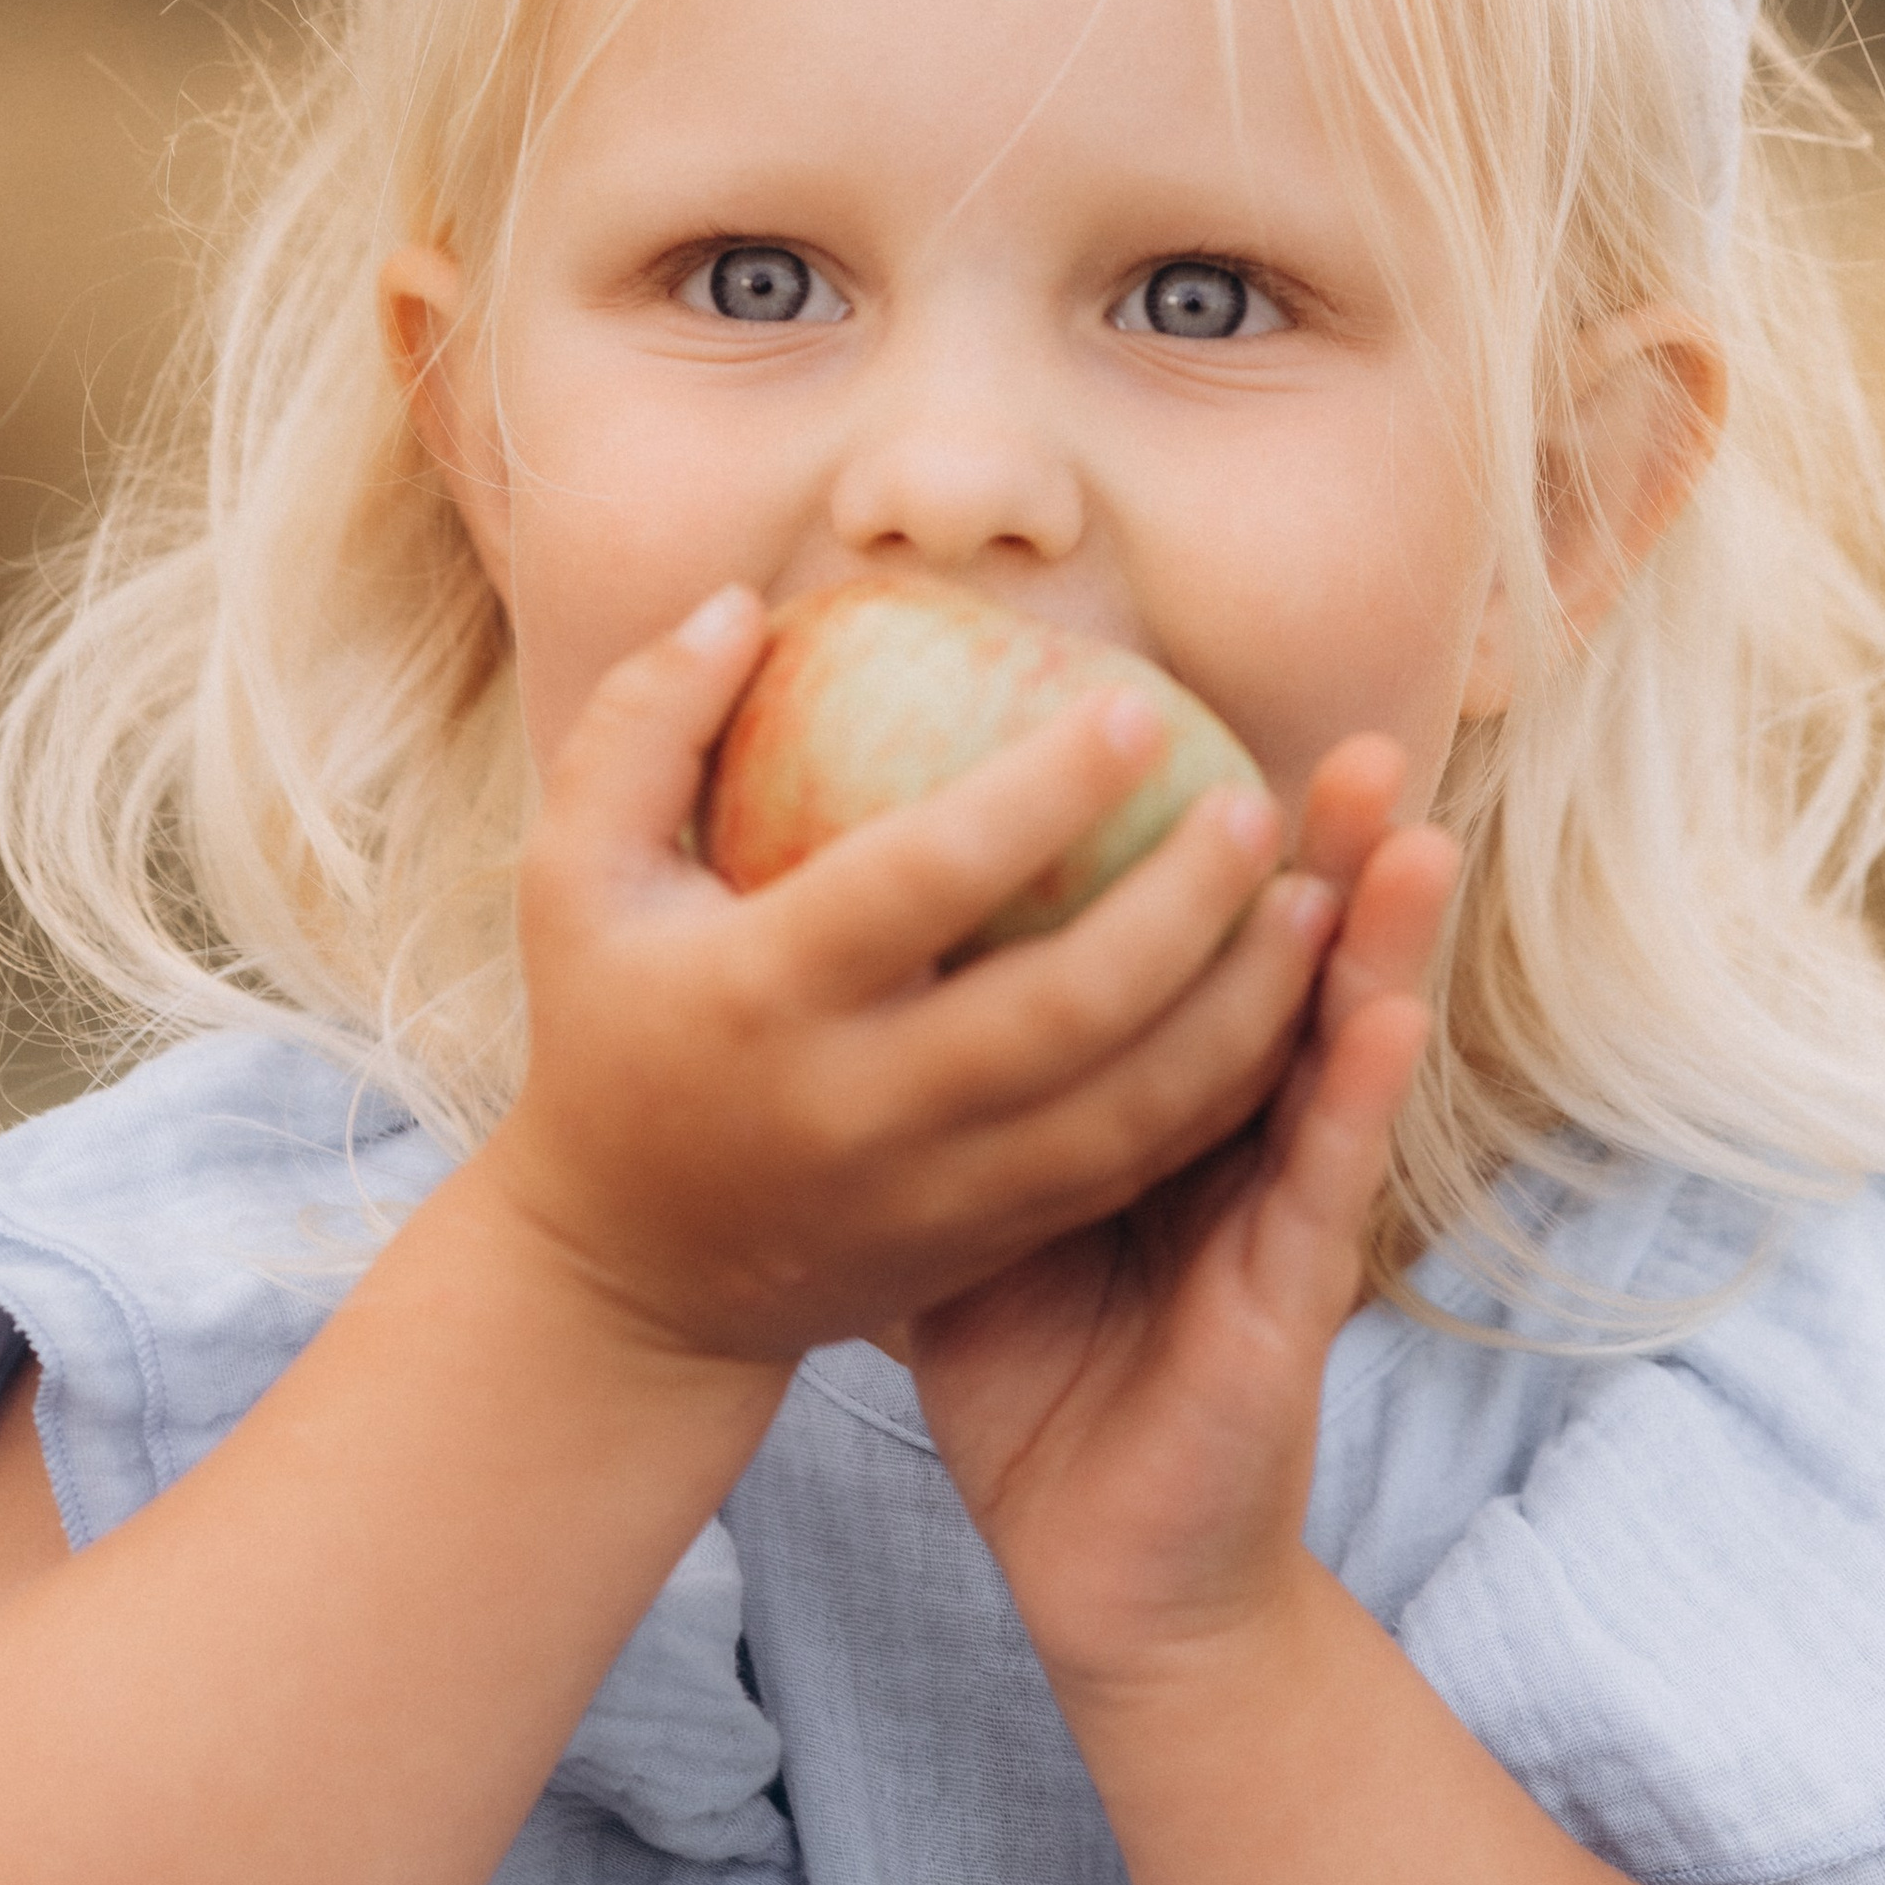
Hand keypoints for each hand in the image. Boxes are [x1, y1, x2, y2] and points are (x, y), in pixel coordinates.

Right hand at [478, 587, 1352, 1370]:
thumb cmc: (609, 1034)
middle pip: (1058, 1012)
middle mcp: (852, 1109)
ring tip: (1313, 906)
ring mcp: (929, 1192)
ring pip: (1124, 1112)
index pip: (918, 885)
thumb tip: (748, 604)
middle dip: (1179, 910)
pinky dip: (1219, 1091)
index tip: (1139, 709)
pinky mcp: (984, 1243)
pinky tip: (1283, 1006)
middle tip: (1254, 811)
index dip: (1039, 798)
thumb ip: (646, 723)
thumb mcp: (570, 873)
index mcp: (755, 998)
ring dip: (1239, 1012)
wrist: (627, 1280)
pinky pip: (1130, 1169)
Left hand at [909, 739, 1456, 1700]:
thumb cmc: (1029, 1387)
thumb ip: (936, 1100)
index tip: (1228, 734)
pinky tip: (1388, 1008)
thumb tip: (828, 974)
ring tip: (1408, 835)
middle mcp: (1236, 1147)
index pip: (1200, 957)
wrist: (1097, 1565)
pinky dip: (1357, 1091)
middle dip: (1331, 864)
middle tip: (1359, 742)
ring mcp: (1275, 1219)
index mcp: (1162, 1111)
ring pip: (1336, 1056)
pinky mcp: (1292, 1301)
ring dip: (1382, 947)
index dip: (1221, 857)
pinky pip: (1321, 1182)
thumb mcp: (965, 1210)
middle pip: (1292, 981)